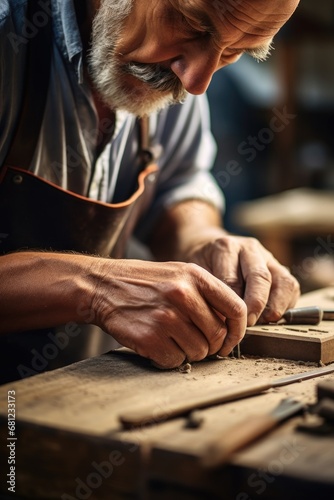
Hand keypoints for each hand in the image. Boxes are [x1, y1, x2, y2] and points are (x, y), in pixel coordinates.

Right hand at [92, 259, 246, 367]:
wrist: (104, 286)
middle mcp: (183, 295)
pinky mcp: (150, 338)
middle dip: (211, 345)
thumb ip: (207, 294)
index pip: (236, 309)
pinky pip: (175, 361)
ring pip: (199, 352)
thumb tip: (230, 325)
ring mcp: (165, 317)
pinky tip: (158, 343)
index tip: (230, 340)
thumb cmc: (145, 283)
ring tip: (172, 338)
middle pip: (217, 336)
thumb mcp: (179, 274)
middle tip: (197, 342)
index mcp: (195, 276)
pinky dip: (169, 358)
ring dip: (189, 352)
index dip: (238, 330)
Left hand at [180, 229, 299, 325]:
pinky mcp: (279, 267)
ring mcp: (267, 256)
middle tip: (248, 323)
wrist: (209, 248)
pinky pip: (290, 285)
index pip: (232, 279)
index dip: (233, 304)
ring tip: (265, 321)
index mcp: (226, 247)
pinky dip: (286, 303)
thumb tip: (222, 319)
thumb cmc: (201, 265)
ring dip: (276, 305)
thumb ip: (208, 291)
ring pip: (282, 280)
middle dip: (256, 304)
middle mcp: (249, 248)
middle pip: (260, 277)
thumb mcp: (195, 274)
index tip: (230, 322)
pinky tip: (273, 316)